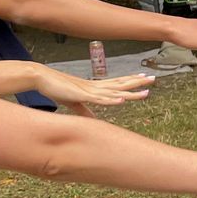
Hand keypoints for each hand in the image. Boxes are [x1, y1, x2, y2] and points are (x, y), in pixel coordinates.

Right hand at [36, 68, 152, 114]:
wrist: (42, 78)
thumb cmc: (58, 88)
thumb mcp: (75, 102)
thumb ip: (86, 110)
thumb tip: (94, 120)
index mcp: (95, 87)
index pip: (117, 82)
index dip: (131, 80)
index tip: (144, 77)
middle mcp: (96, 86)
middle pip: (121, 84)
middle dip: (137, 82)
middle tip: (153, 78)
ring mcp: (90, 90)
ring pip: (115, 91)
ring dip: (130, 92)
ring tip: (145, 91)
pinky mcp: (82, 95)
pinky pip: (99, 99)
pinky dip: (111, 100)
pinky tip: (121, 100)